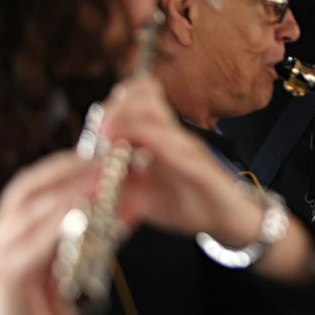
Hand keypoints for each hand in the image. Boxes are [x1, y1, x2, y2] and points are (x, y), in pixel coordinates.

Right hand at [0, 151, 99, 314]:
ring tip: (105, 178)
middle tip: (108, 158)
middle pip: (31, 184)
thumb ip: (94, 230)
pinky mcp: (7, 273)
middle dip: (70, 168)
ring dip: (71, 190)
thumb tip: (131, 203)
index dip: (68, 160)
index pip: (37, 178)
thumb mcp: (76, 258)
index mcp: (12, 222)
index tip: (104, 149)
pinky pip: (36, 241)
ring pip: (34, 207)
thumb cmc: (49, 301)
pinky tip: (86, 212)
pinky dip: (62, 223)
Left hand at [100, 77, 314, 282]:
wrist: (229, 220)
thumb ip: (120, 184)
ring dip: (126, 118)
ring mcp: (188, 145)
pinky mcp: (199, 163)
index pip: (138, 98)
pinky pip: (171, 143)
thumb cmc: (190, 204)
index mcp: (162, 138)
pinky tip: (127, 153)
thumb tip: (84, 179)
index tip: (94, 129)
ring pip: (153, 111)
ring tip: (107, 138)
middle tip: (99, 131)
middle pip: (144, 93)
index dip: (114, 105)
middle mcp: (175, 134)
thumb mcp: (144, 196)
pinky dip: (145, 140)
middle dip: (116, 107)